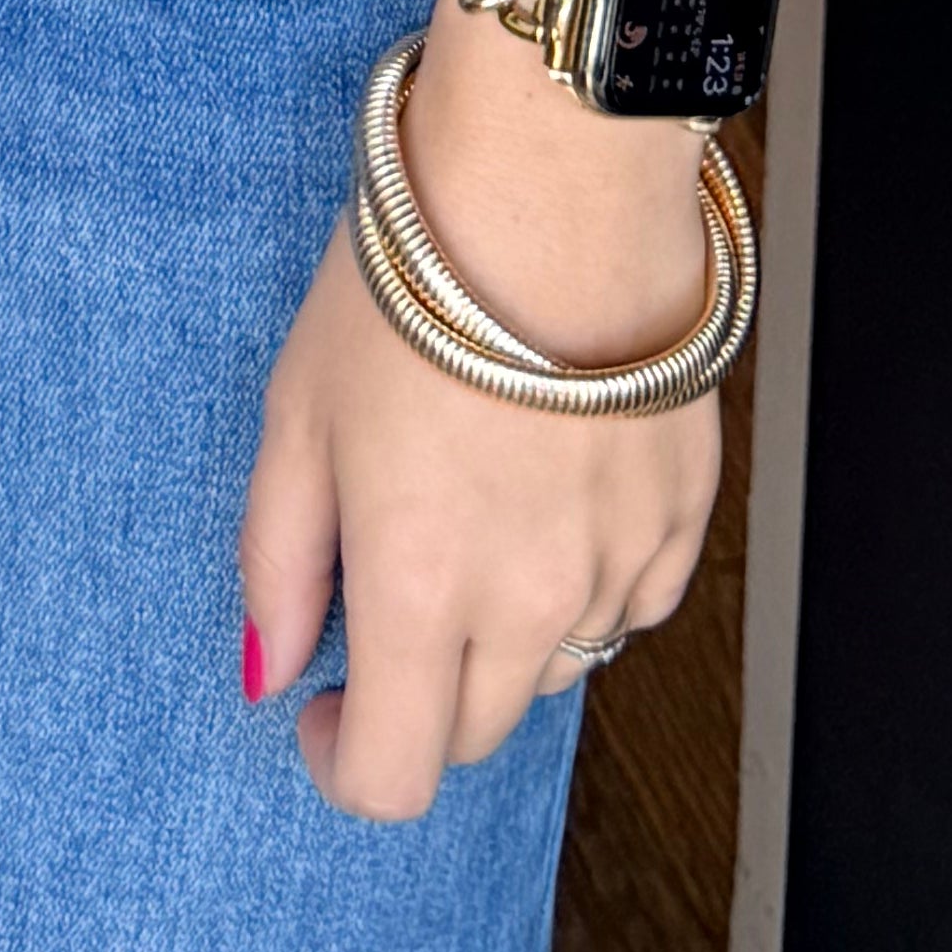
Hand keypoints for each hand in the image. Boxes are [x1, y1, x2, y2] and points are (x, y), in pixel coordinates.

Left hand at [235, 23, 728, 821]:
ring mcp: (615, 564)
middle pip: (475, 731)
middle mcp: (527, 604)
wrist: (557, 176)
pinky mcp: (681, 514)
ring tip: (473, 507)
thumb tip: (271, 665)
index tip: (324, 710)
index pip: (393, 775)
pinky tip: (549, 492)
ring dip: (503, 633)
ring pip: (554, 668)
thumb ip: (278, 557)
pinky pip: (629, 604)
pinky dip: (584, 583)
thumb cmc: (416, 272)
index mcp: (420, 590)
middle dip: (419, 693)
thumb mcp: (297, 408)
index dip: (345, 763)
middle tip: (389, 591)